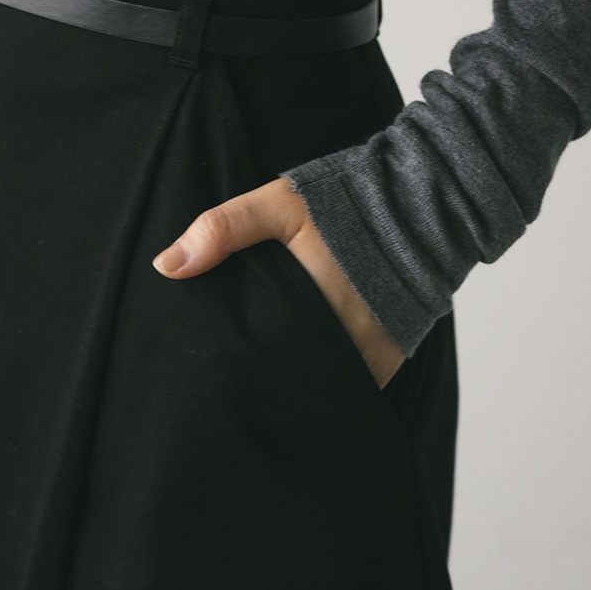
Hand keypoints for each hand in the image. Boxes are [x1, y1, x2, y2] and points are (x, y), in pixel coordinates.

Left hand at [152, 177, 406, 388]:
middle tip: (233, 383)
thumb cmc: (347, 202)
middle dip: (262, 382)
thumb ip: (222, 229)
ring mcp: (367, 359)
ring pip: (317, 387)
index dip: (236, 370)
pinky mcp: (388, 363)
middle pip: (286, 382)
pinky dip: (329, 381)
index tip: (212, 372)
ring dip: (295, 384)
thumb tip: (165, 266)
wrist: (425, 204)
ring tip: (267, 380)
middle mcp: (340, 345)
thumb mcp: (278, 204)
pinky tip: (305, 370)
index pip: (258, 363)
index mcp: (306, 312)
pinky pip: (349, 386)